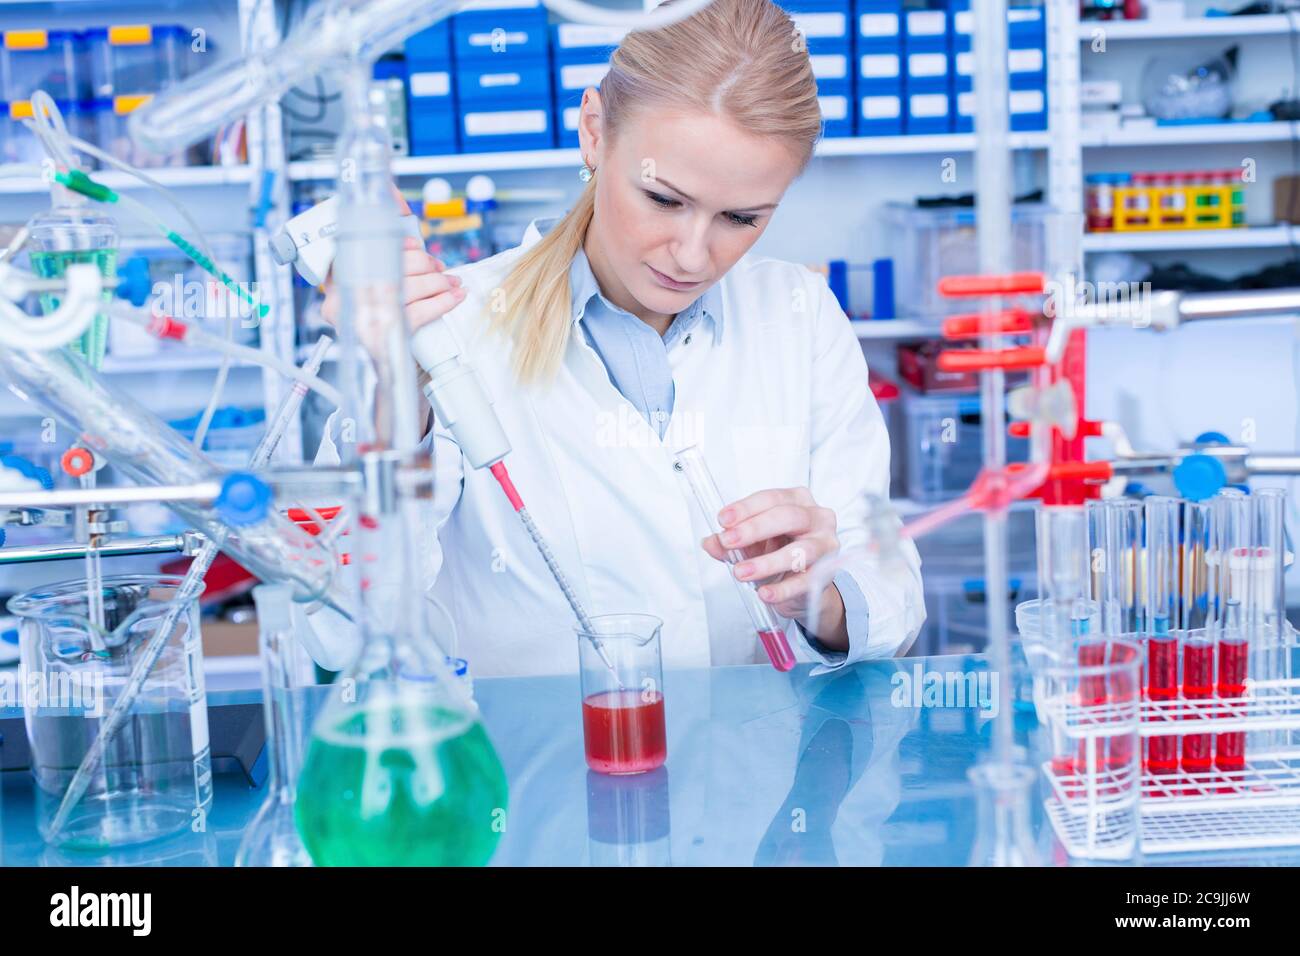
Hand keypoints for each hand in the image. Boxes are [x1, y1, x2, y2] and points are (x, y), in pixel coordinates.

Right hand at [318, 185, 466, 357]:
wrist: (384, 364)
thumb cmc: (381, 313)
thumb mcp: (377, 276)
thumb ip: (385, 240)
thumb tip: (391, 192)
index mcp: (334, 278)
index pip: (360, 245)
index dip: (392, 241)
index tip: (412, 243)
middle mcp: (340, 299)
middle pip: (390, 266)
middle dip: (423, 264)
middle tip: (439, 269)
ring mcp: (359, 319)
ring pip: (407, 287)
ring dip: (438, 283)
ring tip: (451, 283)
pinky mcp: (381, 337)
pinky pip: (418, 312)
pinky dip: (442, 302)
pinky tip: (454, 297)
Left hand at [701, 487, 848, 647]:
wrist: (803, 584)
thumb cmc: (779, 551)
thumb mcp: (752, 543)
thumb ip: (730, 542)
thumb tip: (710, 542)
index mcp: (798, 500)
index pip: (772, 498)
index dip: (746, 508)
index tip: (723, 519)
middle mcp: (817, 518)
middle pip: (788, 517)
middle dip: (754, 529)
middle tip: (729, 541)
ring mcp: (826, 545)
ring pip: (799, 551)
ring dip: (766, 563)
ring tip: (741, 572)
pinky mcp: (826, 574)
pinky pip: (804, 582)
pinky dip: (782, 589)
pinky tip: (764, 594)